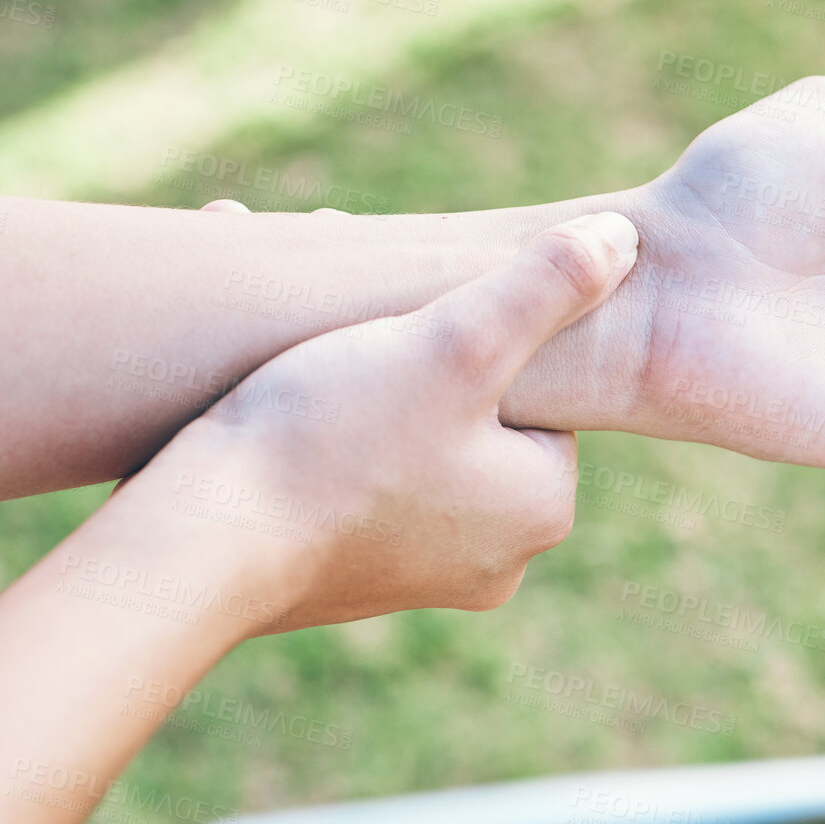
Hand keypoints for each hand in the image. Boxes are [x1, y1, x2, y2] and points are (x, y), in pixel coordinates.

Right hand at [112, 212, 638, 631]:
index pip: (531, 389)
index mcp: (541, 507)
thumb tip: (624, 239)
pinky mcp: (348, 583)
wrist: (200, 547)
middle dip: (404, 341)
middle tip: (343, 302)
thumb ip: (543, 288)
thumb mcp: (452, 344)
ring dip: (350, 371)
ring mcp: (419, 578)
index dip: (469, 328)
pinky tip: (258, 388)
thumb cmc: (332, 440)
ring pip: (402, 438)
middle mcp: (494, 560)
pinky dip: (316, 429)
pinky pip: (349, 480)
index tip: (406, 301)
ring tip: (292, 323)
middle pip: (464, 411)